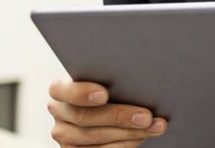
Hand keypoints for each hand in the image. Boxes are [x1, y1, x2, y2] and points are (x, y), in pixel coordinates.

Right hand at [46, 76, 166, 146]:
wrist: (111, 102)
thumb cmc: (113, 82)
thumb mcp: (109, 74)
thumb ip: (114, 74)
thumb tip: (139, 74)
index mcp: (61, 88)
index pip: (64, 90)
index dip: (82, 93)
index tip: (104, 94)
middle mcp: (59, 111)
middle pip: (84, 118)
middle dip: (119, 117)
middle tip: (146, 116)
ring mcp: (64, 134)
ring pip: (94, 138)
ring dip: (129, 133)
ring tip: (155, 126)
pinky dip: (124, 144)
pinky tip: (142, 137)